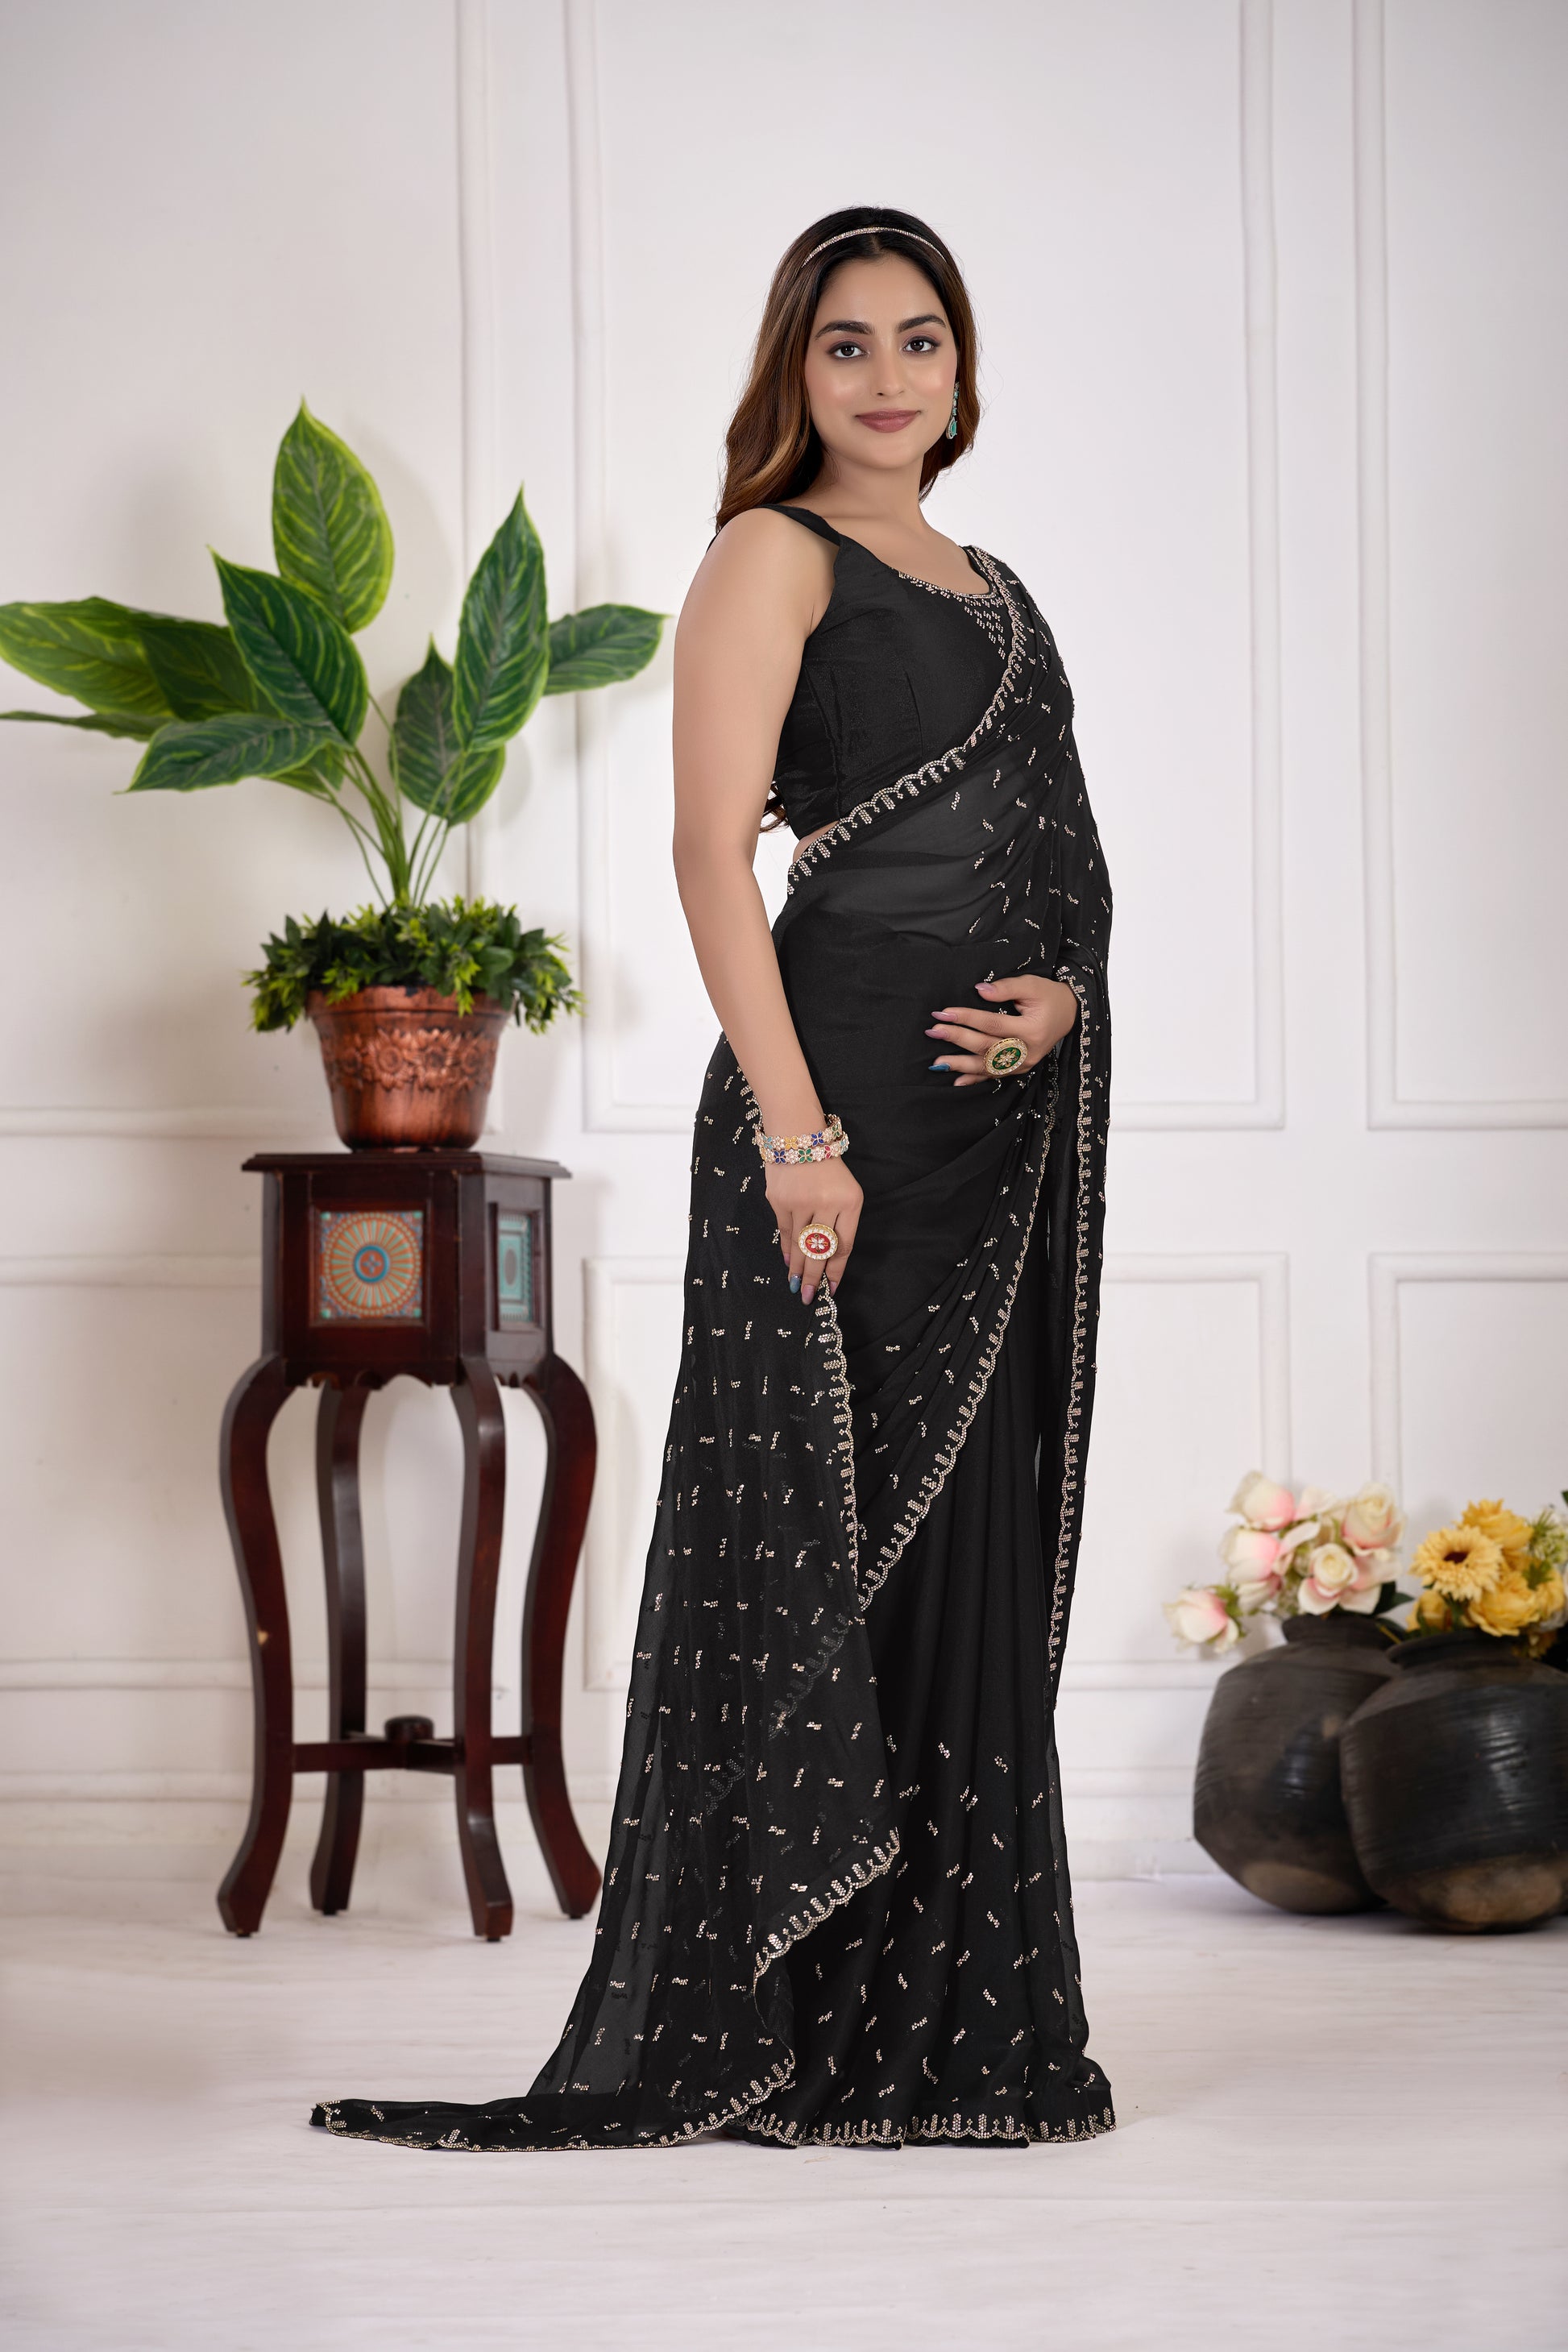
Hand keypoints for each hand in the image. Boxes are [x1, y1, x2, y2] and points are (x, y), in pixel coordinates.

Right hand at [765, 1154, 862, 1303]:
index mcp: (849, 1201)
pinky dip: (787, 1249)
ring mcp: (800, 1202)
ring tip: (796, 1286)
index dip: (836, 1271)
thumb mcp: (847, 1192)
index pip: (843, 1245)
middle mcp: (825, 1203)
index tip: (831, 1289)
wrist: (799, 1136)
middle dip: (813, 1277)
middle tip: (807, 1297)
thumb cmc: (828, 1168)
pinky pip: (785, 1231)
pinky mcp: (779, 1200)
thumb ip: (842, 1223)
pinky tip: (788, 1263)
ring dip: (797, 1268)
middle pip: (819, 1249)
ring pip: (799, 1244)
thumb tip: (827, 1258)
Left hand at [927, 973, 1078, 1088]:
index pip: (992, 1024)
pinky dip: (975, 1080)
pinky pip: (995, 1076)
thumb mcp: (1032, 985)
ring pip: (988, 1066)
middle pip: (986, 1047)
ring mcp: (1024, 1063)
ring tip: (937, 1061)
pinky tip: (957, 1081)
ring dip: (961, 1064)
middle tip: (934, 1031)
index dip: (967, 1018)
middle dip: (958, 1039)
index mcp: (1032, 1029)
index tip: (944, 1012)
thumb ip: (1006, 987)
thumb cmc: (1049, 996)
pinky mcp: (1020, 1069)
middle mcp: (1028, 1051)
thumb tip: (979, 990)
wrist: (1069, 1014)